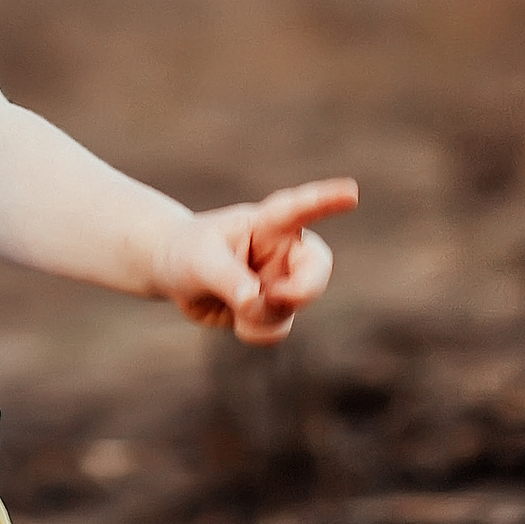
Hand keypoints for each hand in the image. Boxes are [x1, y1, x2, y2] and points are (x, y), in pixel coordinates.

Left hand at [157, 178, 358, 345]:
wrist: (174, 274)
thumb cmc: (186, 252)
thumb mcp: (201, 261)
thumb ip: (228, 278)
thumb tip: (253, 300)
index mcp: (267, 224)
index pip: (299, 210)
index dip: (327, 201)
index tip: (351, 193)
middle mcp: (283, 251)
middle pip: (316, 270)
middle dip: (304, 289)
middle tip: (279, 296)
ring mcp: (282, 282)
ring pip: (290, 308)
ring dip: (261, 314)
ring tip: (234, 303)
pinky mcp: (275, 309)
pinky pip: (277, 329)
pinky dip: (255, 330)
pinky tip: (236, 317)